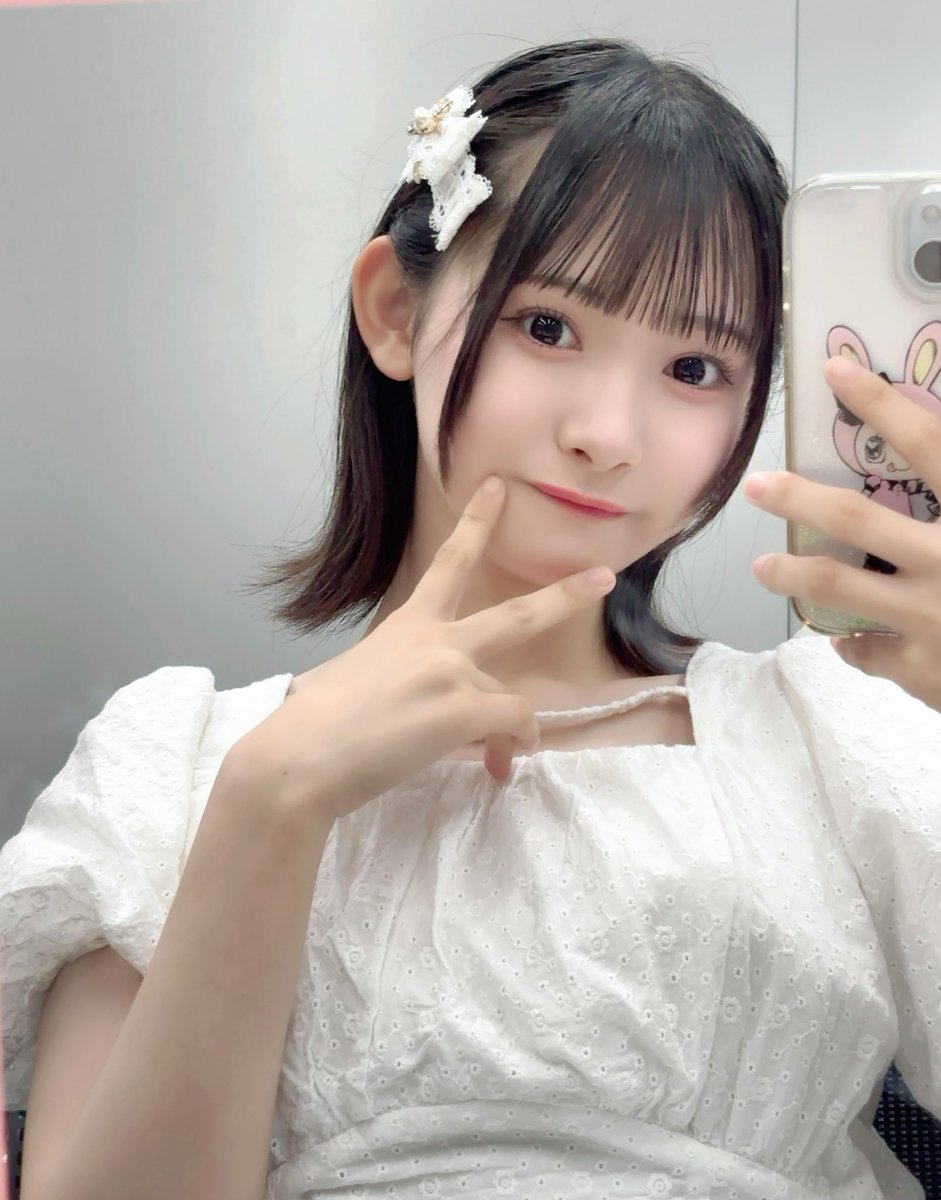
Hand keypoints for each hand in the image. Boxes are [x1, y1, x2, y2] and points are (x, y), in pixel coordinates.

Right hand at [230, 476, 615, 818]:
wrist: (297, 757)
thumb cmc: (308, 725)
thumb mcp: (355, 683)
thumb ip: (399, 684)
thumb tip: (418, 715)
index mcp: (405, 626)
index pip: (449, 565)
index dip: (476, 524)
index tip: (496, 489)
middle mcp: (435, 640)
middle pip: (516, 615)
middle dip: (565, 594)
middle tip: (602, 576)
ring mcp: (452, 671)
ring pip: (509, 697)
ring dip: (507, 730)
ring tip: (494, 758)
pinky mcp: (462, 708)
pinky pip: (514, 724)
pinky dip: (514, 745)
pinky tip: (499, 765)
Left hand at [743, 355, 940, 710]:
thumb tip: (932, 452)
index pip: (929, 444)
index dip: (881, 404)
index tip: (836, 370)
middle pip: (855, 516)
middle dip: (797, 497)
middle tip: (756, 485)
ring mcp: (932, 616)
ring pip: (839, 585)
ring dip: (793, 573)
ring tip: (762, 565)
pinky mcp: (923, 669)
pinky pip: (867, 649)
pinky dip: (853, 642)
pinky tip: (845, 637)